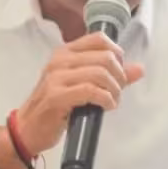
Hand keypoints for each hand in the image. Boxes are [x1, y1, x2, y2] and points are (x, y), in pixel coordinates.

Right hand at [16, 33, 143, 155]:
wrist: (28, 129)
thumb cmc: (56, 107)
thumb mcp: (82, 86)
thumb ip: (110, 75)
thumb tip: (139, 69)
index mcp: (65, 53)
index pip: (99, 39)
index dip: (117, 54)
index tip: (119, 72)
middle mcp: (59, 60)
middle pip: (104, 57)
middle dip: (119, 76)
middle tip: (118, 91)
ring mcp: (56, 77)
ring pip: (100, 73)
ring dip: (114, 90)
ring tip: (112, 101)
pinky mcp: (56, 96)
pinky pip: (91, 91)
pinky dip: (105, 99)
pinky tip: (106, 106)